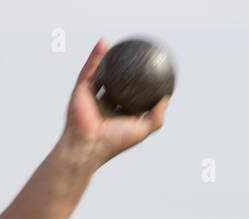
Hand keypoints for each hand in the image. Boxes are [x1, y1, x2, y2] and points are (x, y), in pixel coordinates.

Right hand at [60, 40, 168, 170]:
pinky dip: (96, 56)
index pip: (131, 97)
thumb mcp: (142, 130)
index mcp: (118, 115)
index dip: (139, 86)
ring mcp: (92, 96)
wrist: (87, 145)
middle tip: (134, 55)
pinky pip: (90, 69)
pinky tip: (104, 43)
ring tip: (118, 44)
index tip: (150, 72)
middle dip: (123, 70)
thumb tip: (167, 98)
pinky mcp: (81, 90)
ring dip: (108, 58)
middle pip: (116, 83)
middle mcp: (105, 105)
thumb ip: (156, 116)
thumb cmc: (114, 141)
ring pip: (102, 73)